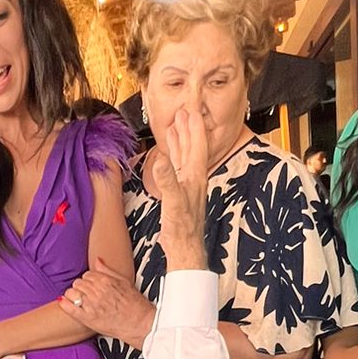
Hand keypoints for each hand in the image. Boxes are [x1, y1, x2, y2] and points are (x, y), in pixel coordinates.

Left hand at [60, 258, 154, 345]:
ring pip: (72, 293)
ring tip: (79, 299)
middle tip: (86, 294)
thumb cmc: (134, 303)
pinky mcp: (88, 318)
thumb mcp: (123, 281)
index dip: (88, 280)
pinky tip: (64, 303)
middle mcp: (96, 292)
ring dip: (73, 295)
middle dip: (81, 287)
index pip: (87, 275)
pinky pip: (70, 309)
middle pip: (78, 283)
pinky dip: (64, 305)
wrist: (138, 322)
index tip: (91, 285)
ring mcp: (91, 305)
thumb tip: (97, 260)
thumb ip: (107, 270)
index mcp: (105, 281)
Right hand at [153, 106, 209, 264]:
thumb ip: (167, 180)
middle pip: (193, 147)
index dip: (195, 128)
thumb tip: (160, 159)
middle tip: (185, 111)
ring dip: (181, 141)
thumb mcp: (173, 201)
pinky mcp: (179, 193)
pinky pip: (176, 168)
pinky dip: (172, 157)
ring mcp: (187, 185)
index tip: (192, 111)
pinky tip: (167, 154)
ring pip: (185, 156)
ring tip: (176, 126)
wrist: (184, 247)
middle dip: (189, 129)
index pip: (197, 146)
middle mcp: (194, 178)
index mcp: (196, 176)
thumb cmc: (182, 227)